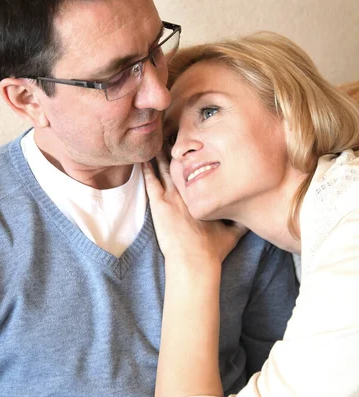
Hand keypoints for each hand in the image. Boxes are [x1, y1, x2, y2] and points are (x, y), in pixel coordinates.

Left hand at [143, 151, 246, 265]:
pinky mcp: (159, 204)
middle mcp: (191, 190)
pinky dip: (147, 169)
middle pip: (184, 165)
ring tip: (159, 142)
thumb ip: (242, 221)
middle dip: (181, 151)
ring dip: (163, 156)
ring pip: (166, 169)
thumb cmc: (212, 249)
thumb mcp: (234, 233)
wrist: (194, 260)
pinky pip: (151, 181)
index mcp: (207, 194)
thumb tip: (252, 214)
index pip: (202, 170)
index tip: (197, 148)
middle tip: (176, 136)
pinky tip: (144, 158)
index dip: (198, 158)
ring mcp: (173, 196)